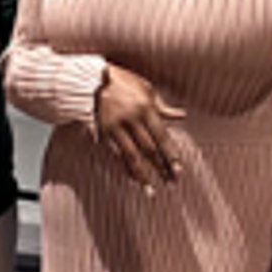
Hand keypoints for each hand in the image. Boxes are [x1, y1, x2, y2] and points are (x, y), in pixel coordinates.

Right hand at [95, 65, 182, 188]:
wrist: (89, 82)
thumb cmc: (120, 82)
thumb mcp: (145, 88)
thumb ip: (163, 106)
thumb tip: (181, 115)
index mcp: (145, 108)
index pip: (161, 136)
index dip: (170, 154)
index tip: (178, 169)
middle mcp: (131, 120)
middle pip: (149, 149)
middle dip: (161, 167)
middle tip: (171, 182)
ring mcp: (116, 129)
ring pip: (132, 157)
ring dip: (143, 175)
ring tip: (151, 190)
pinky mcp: (103, 134)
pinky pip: (116, 155)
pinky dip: (126, 168)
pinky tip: (133, 179)